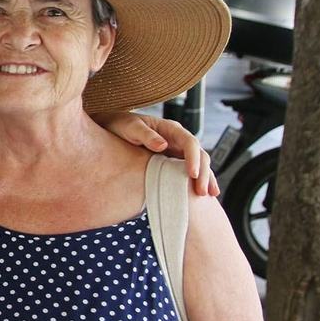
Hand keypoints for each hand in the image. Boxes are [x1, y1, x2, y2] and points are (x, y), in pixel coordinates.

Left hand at [97, 111, 218, 196]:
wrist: (111, 128)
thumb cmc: (120, 125)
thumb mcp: (130, 128)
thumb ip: (145, 135)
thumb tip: (162, 145)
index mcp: (170, 129)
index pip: (189, 142)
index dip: (194, 158)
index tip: (193, 174)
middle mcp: (177, 140)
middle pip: (199, 154)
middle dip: (204, 172)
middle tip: (202, 191)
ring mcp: (176, 151)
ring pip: (198, 164)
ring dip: (205, 179)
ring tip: (208, 195)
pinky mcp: (171, 162)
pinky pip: (188, 172)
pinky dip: (197, 181)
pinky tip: (202, 194)